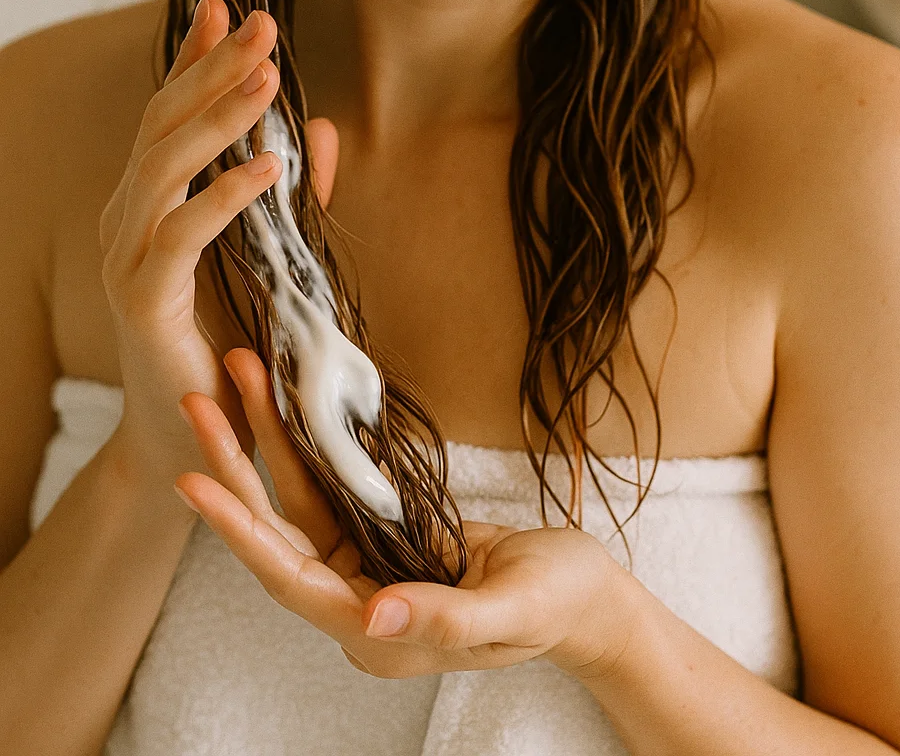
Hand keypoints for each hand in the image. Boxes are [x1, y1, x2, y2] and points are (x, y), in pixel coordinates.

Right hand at [99, 0, 338, 494]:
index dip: (193, 59)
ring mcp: (126, 259)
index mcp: (150, 203)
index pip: (167, 115)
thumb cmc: (228, 346)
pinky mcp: (143, 303)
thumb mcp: (270, 258)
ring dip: (217, 116)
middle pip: (163, 124)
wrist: (189, 442)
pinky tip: (270, 166)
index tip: (226, 5)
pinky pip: (181, 237)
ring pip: (163, 167)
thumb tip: (324, 129)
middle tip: (263, 22)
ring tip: (270, 76)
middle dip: (213, 68)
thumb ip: (292, 198)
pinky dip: (223, 196)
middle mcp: (127, 221)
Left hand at [174, 349, 630, 680]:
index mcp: (377, 632)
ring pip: (302, 503)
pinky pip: (335, 488)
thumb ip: (445, 618)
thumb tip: (374, 614)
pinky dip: (309, 445)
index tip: (195, 481)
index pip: (289, 578)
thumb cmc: (559, 605)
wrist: (589, 599)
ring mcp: (370, 568)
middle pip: (279, 533)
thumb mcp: (511, 611)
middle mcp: (359, 602)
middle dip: (238, 467)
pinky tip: (288, 403)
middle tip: (200, 402)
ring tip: (237, 381)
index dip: (240, 530)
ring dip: (269, 443)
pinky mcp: (387, 537)